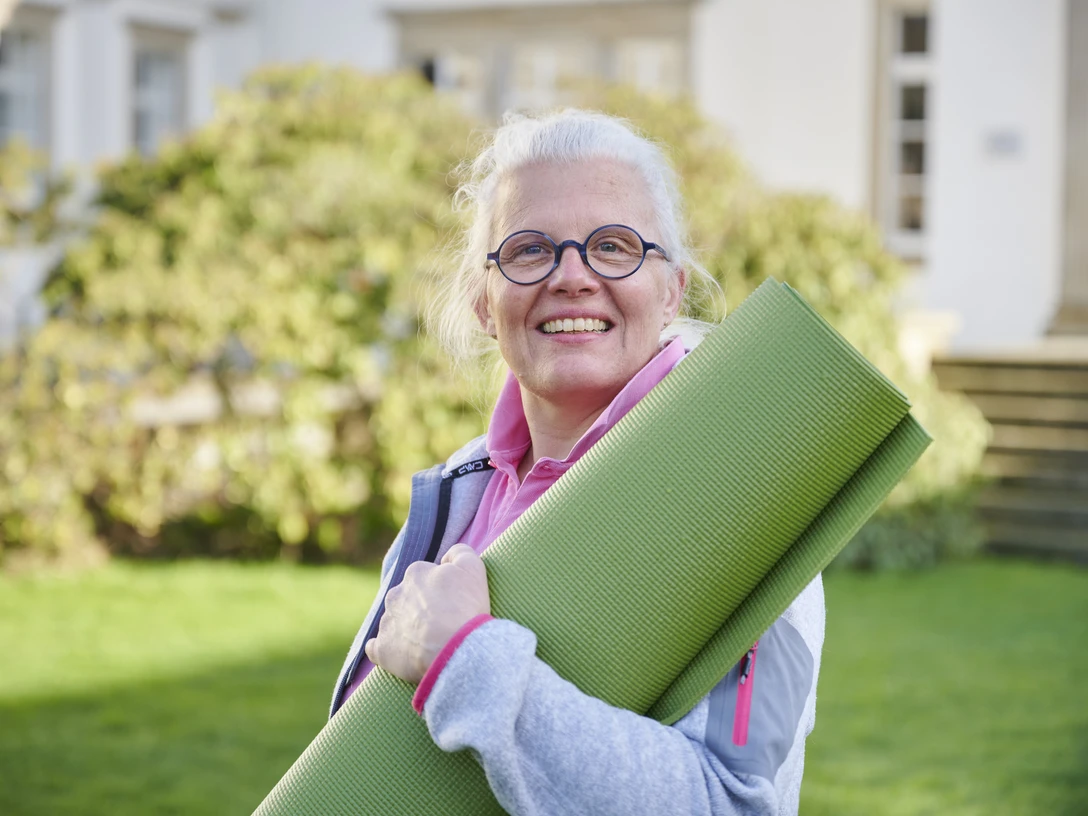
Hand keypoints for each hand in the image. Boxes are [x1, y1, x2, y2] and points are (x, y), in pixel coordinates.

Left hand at [364, 543, 490, 682]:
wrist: (454, 648)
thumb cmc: (464, 607)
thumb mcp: (472, 567)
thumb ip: (459, 552)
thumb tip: (446, 557)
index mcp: (415, 573)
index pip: (425, 577)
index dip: (440, 590)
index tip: (452, 603)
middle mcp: (395, 594)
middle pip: (407, 598)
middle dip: (420, 608)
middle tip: (441, 623)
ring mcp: (386, 622)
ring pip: (394, 622)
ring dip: (407, 629)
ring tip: (429, 643)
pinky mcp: (382, 649)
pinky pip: (377, 647)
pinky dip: (387, 649)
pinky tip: (399, 653)